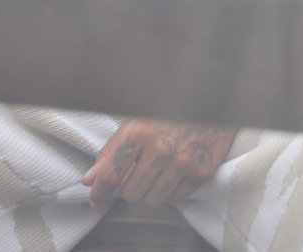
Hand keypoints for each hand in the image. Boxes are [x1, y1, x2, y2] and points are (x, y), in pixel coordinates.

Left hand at [81, 120, 236, 209]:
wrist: (212, 101)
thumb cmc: (170, 109)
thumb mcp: (136, 121)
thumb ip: (112, 151)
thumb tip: (90, 179)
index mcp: (141, 133)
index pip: (111, 175)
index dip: (99, 194)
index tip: (97, 201)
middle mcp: (162, 149)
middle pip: (131, 193)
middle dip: (129, 188)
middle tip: (137, 173)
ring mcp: (183, 162)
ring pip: (152, 200)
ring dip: (150, 191)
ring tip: (156, 172)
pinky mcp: (201, 172)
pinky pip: (175, 199)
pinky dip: (170, 191)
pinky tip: (173, 174)